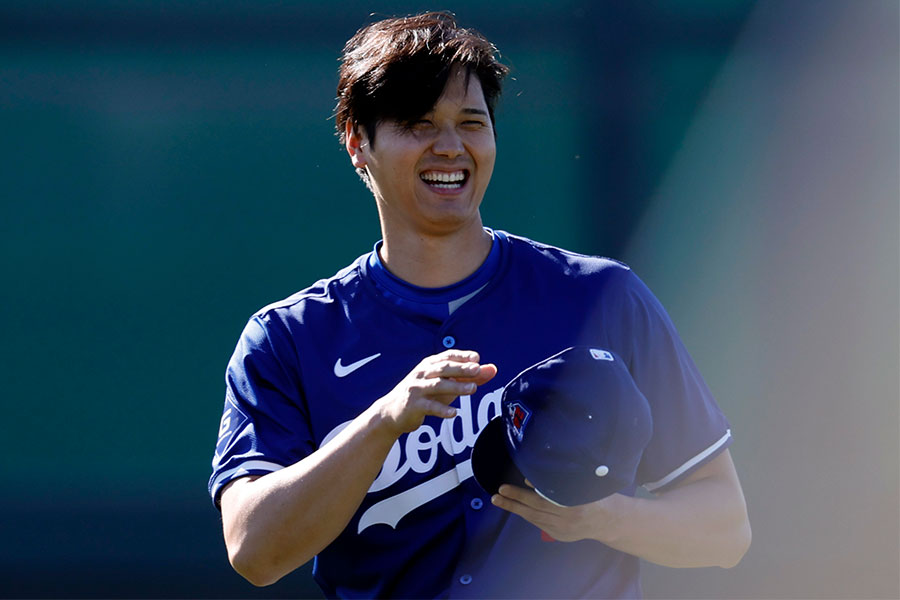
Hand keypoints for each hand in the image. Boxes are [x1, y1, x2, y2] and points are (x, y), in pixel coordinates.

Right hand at [375, 350, 496, 436]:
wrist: (391, 412)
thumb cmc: (423, 395)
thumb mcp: (446, 385)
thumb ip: (469, 377)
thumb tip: (493, 369)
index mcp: (430, 365)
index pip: (447, 357)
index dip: (461, 356)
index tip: (476, 358)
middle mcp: (422, 374)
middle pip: (444, 368)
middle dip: (461, 368)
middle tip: (477, 369)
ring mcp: (416, 389)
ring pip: (438, 386)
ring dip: (455, 387)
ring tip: (472, 390)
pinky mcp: (412, 405)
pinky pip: (429, 407)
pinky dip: (442, 409)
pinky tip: (454, 413)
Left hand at [491, 481, 625, 542]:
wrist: (608, 520)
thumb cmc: (595, 495)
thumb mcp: (581, 484)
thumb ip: (557, 482)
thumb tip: (529, 479)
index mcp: (573, 505)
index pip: (541, 499)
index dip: (522, 494)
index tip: (506, 487)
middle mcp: (567, 520)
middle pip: (534, 510)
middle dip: (513, 501)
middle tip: (497, 494)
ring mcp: (562, 531)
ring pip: (534, 519)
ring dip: (516, 509)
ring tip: (499, 500)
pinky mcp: (560, 536)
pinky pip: (539, 524)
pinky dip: (528, 515)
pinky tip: (517, 507)